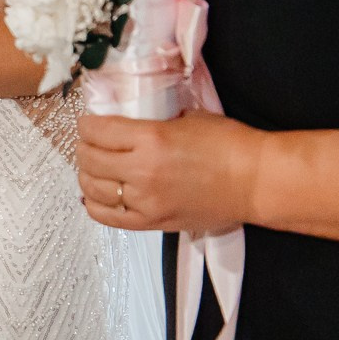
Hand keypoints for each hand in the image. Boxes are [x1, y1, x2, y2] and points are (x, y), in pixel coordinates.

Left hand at [76, 109, 264, 235]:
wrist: (255, 181)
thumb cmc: (229, 145)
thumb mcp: (187, 117)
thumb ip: (153, 121)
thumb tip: (129, 119)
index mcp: (151, 139)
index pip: (97, 131)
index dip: (86, 124)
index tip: (88, 122)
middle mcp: (143, 171)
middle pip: (89, 159)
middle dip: (83, 147)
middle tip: (89, 142)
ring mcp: (146, 201)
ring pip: (92, 189)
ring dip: (86, 174)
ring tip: (92, 166)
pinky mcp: (153, 222)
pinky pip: (108, 217)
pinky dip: (95, 204)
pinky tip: (96, 194)